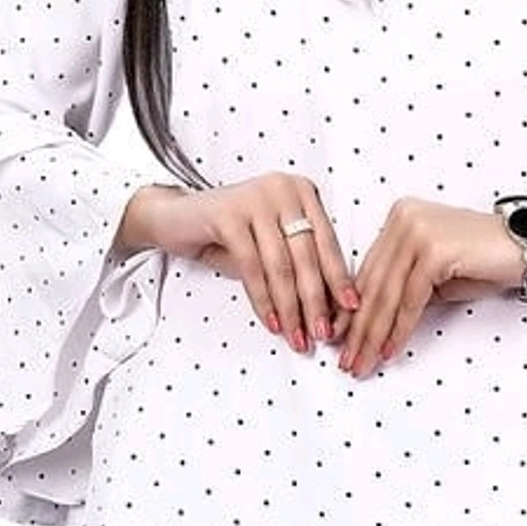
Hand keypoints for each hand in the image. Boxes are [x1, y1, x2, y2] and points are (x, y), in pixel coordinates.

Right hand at [116, 175, 358, 354]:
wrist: (175, 216)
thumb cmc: (229, 232)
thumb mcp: (270, 243)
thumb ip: (297, 264)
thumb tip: (330, 307)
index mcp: (302, 192)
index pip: (327, 241)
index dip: (339, 277)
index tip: (351, 308)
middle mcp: (283, 189)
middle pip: (307, 255)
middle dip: (316, 301)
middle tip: (323, 333)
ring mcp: (256, 198)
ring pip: (282, 265)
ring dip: (291, 307)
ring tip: (297, 336)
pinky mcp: (229, 215)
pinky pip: (253, 268)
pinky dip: (263, 300)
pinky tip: (272, 322)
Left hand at [336, 199, 523, 379]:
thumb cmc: (484, 259)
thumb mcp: (433, 272)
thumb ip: (402, 286)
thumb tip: (369, 319)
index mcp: (399, 217)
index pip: (368, 270)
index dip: (352, 308)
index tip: (340, 336)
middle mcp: (403, 218)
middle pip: (373, 283)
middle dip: (357, 327)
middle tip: (347, 358)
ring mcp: (417, 231)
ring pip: (387, 294)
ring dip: (373, 334)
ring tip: (362, 362)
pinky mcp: (434, 250)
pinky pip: (411, 299)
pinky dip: (399, 328)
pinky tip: (389, 349)